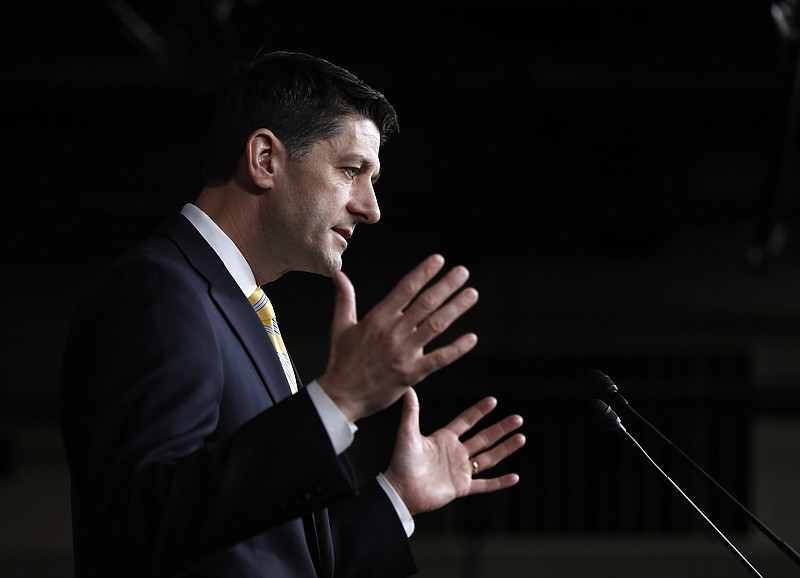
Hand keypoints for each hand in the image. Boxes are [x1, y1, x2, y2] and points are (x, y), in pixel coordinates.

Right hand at [317, 254, 478, 421]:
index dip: (423, 273)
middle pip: (425, 303)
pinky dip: (457, 348)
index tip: (439, 260)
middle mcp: (393, 333)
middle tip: (463, 272)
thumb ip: (344, 298)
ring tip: (472, 294)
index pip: (405, 289)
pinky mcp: (411, 374)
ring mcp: (404, 353)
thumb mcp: (340, 326)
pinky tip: (472, 338)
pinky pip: (439, 358)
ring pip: (435, 326)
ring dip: (456, 308)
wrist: (341, 396)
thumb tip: (338, 273)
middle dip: (446, 285)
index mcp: (377, 319)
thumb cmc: (342, 361)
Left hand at [383, 389, 524, 515]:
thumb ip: (411, 413)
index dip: (479, 411)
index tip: (493, 400)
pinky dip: (500, 482)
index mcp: (444, 439)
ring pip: (488, 458)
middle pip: (484, 438)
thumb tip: (409, 389)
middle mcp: (455, 453)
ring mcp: (460, 470)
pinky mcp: (462, 488)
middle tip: (518, 419)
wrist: (400, 491)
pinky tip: (515, 477)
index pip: (466, 421)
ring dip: (505, 449)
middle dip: (501, 428)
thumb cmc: (401, 462)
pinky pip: (485, 485)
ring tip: (521, 438)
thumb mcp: (407, 434)